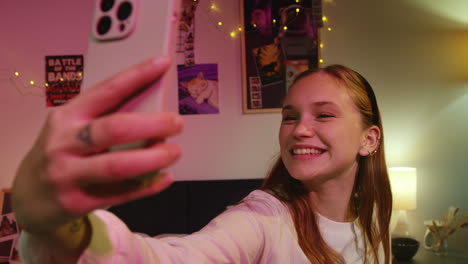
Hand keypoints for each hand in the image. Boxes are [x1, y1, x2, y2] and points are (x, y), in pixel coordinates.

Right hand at [12, 56, 182, 234]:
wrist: (30, 197)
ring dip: (153, 158)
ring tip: (175, 152)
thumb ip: (102, 118)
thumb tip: (153, 108)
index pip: (106, 91)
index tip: (163, 64)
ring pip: (118, 166)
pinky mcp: (76, 203)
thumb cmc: (60, 153)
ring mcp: (67, 175)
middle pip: (114, 129)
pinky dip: (147, 187)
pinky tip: (165, 178)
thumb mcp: (71, 128)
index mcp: (67, 116)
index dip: (137, 76)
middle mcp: (64, 143)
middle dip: (152, 124)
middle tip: (177, 123)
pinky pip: (120, 194)